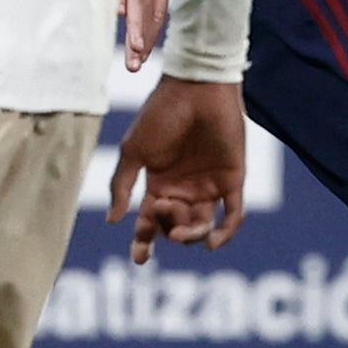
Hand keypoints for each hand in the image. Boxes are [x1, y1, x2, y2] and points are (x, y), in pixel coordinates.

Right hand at [107, 76, 245, 263]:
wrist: (196, 89)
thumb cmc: (160, 115)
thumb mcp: (134, 151)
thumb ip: (122, 184)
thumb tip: (114, 220)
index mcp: (158, 183)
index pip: (151, 221)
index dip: (143, 241)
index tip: (139, 259)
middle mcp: (184, 189)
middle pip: (176, 227)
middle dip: (169, 230)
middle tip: (164, 209)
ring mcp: (209, 186)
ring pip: (202, 226)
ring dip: (193, 235)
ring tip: (186, 230)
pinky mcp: (233, 180)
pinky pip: (232, 216)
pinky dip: (224, 233)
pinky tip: (212, 241)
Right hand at [119, 0, 172, 72]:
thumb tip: (120, 6)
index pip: (157, 10)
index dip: (148, 34)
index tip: (140, 56)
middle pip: (151, 12)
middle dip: (143, 41)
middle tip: (134, 65)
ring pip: (142, 2)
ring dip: (138, 29)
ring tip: (134, 52)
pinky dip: (128, 4)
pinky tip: (124, 21)